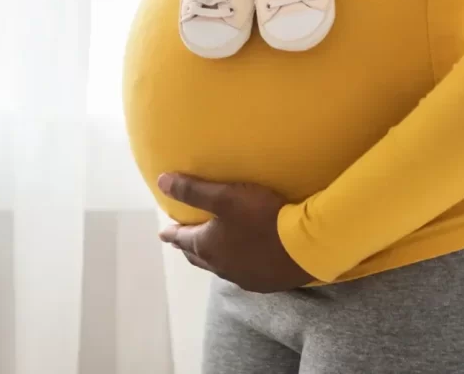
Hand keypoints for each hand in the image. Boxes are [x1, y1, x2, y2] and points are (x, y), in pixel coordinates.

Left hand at [157, 173, 313, 292]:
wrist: (302, 247)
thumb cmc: (261, 217)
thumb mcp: (225, 196)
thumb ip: (193, 189)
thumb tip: (161, 181)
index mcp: (208, 247)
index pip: (183, 239)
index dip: (172, 234)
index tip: (163, 233)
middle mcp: (221, 266)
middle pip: (197, 256)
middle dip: (187, 247)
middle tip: (181, 240)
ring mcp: (242, 277)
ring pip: (218, 266)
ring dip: (209, 257)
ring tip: (209, 248)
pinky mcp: (262, 282)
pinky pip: (238, 272)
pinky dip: (231, 263)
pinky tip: (241, 258)